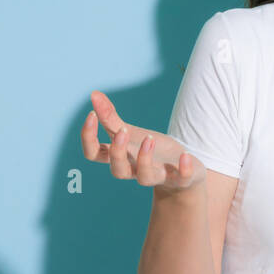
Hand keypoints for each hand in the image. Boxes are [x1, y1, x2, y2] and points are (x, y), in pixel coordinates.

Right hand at [82, 90, 204, 192]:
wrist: (183, 170)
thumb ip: (111, 118)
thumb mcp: (132, 132)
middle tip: (123, 130)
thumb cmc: (152, 150)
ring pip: (145, 177)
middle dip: (118, 152)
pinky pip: (181, 179)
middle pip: (118, 171)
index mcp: (121, 158)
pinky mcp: (181, 179)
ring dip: (145, 159)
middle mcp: (136, 171)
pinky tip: (185, 154)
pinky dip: (184, 169)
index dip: (88, 137)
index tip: (91, 114)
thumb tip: (93, 94)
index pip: (93, 154)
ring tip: (150, 138)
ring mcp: (159, 176)